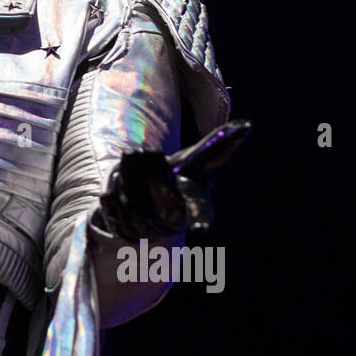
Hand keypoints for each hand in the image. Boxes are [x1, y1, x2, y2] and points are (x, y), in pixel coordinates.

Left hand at [98, 119, 251, 239]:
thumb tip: (246, 125)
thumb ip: (220, 144)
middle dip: (145, 175)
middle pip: (151, 206)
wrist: (152, 193)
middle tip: (145, 150)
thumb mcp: (199, 160)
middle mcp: (171, 226)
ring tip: (132, 163)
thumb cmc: (182, 175)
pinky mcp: (121, 229)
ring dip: (126, 180)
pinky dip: (110, 194)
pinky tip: (118, 186)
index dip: (200, 221)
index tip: (202, 229)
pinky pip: (109, 208)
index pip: (200, 216)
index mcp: (194, 208)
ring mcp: (145, 231)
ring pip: (128, 207)